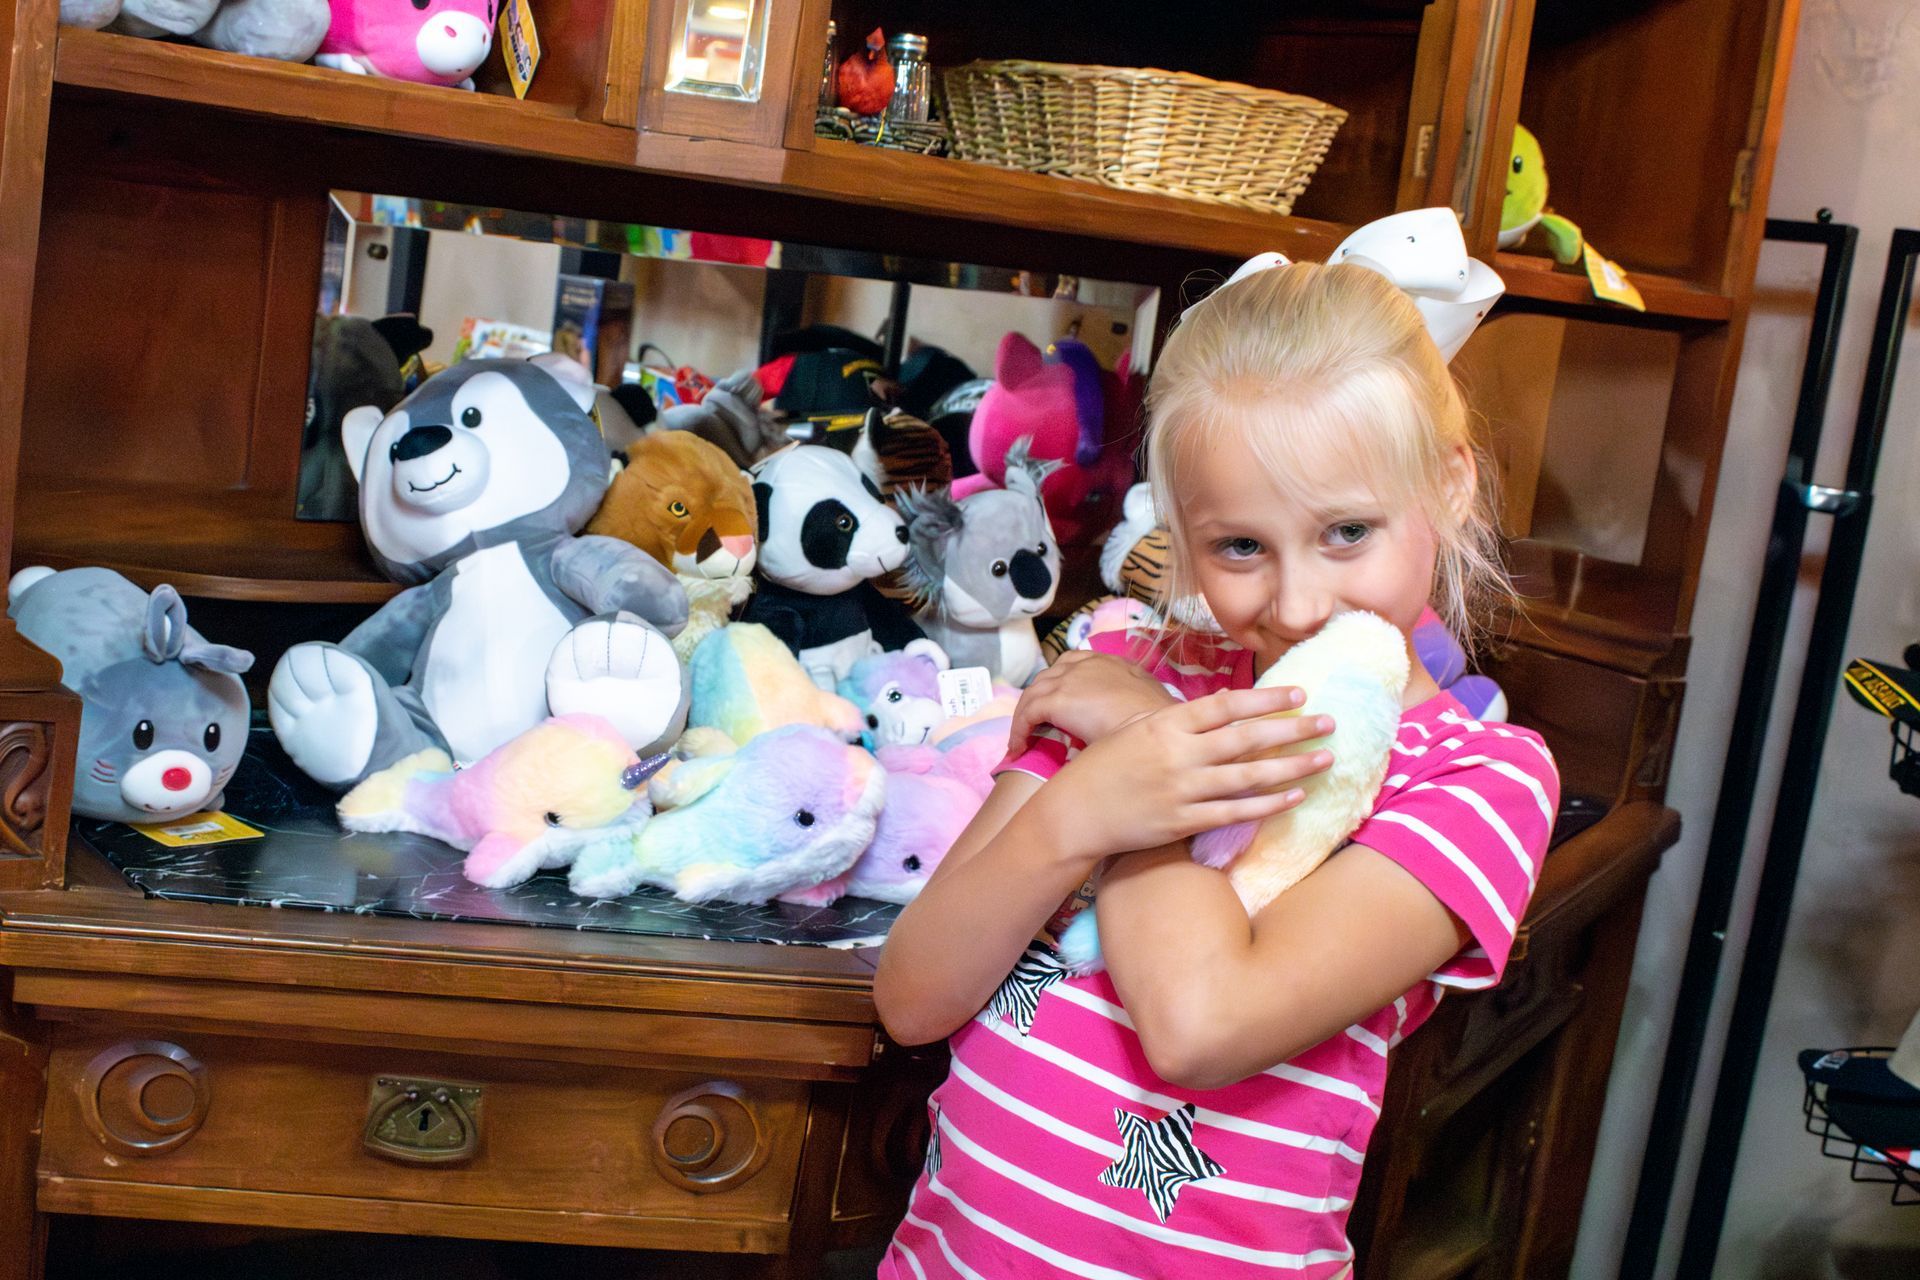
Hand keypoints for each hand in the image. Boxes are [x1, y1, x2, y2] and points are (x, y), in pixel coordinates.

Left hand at [1007, 651, 1177, 754]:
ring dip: (1024, 717)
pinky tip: (1018, 748)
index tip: (1056, 704)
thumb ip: (1131, 699)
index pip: (1073, 662)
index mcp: (1110, 661)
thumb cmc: (1158, 722)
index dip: (1060, 683)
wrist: (1154, 728)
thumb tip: (1124, 715)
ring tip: (1022, 741)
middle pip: (1048, 677)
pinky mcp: (1057, 699)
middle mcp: (1086, 663)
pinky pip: (1027, 713)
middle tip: (1034, 725)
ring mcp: (1070, 679)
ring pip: (1033, 694)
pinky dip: (1019, 730)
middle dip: (1038, 700)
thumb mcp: (1147, 701)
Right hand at [1034, 686, 1335, 862]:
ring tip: (1325, 759)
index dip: (1266, 699)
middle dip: (1293, 729)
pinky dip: (1268, 805)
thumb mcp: (1135, 730)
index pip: (1226, 705)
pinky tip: (1295, 797)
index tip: (1299, 694)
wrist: (1075, 813)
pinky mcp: (1183, 823)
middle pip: (1247, 738)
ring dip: (1292, 767)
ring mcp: (1182, 790)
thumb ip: (1176, 721)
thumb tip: (1219, 712)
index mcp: (1166, 724)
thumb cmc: (1103, 766)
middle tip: (1329, 722)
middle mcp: (1178, 755)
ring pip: (1248, 776)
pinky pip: (1235, 813)